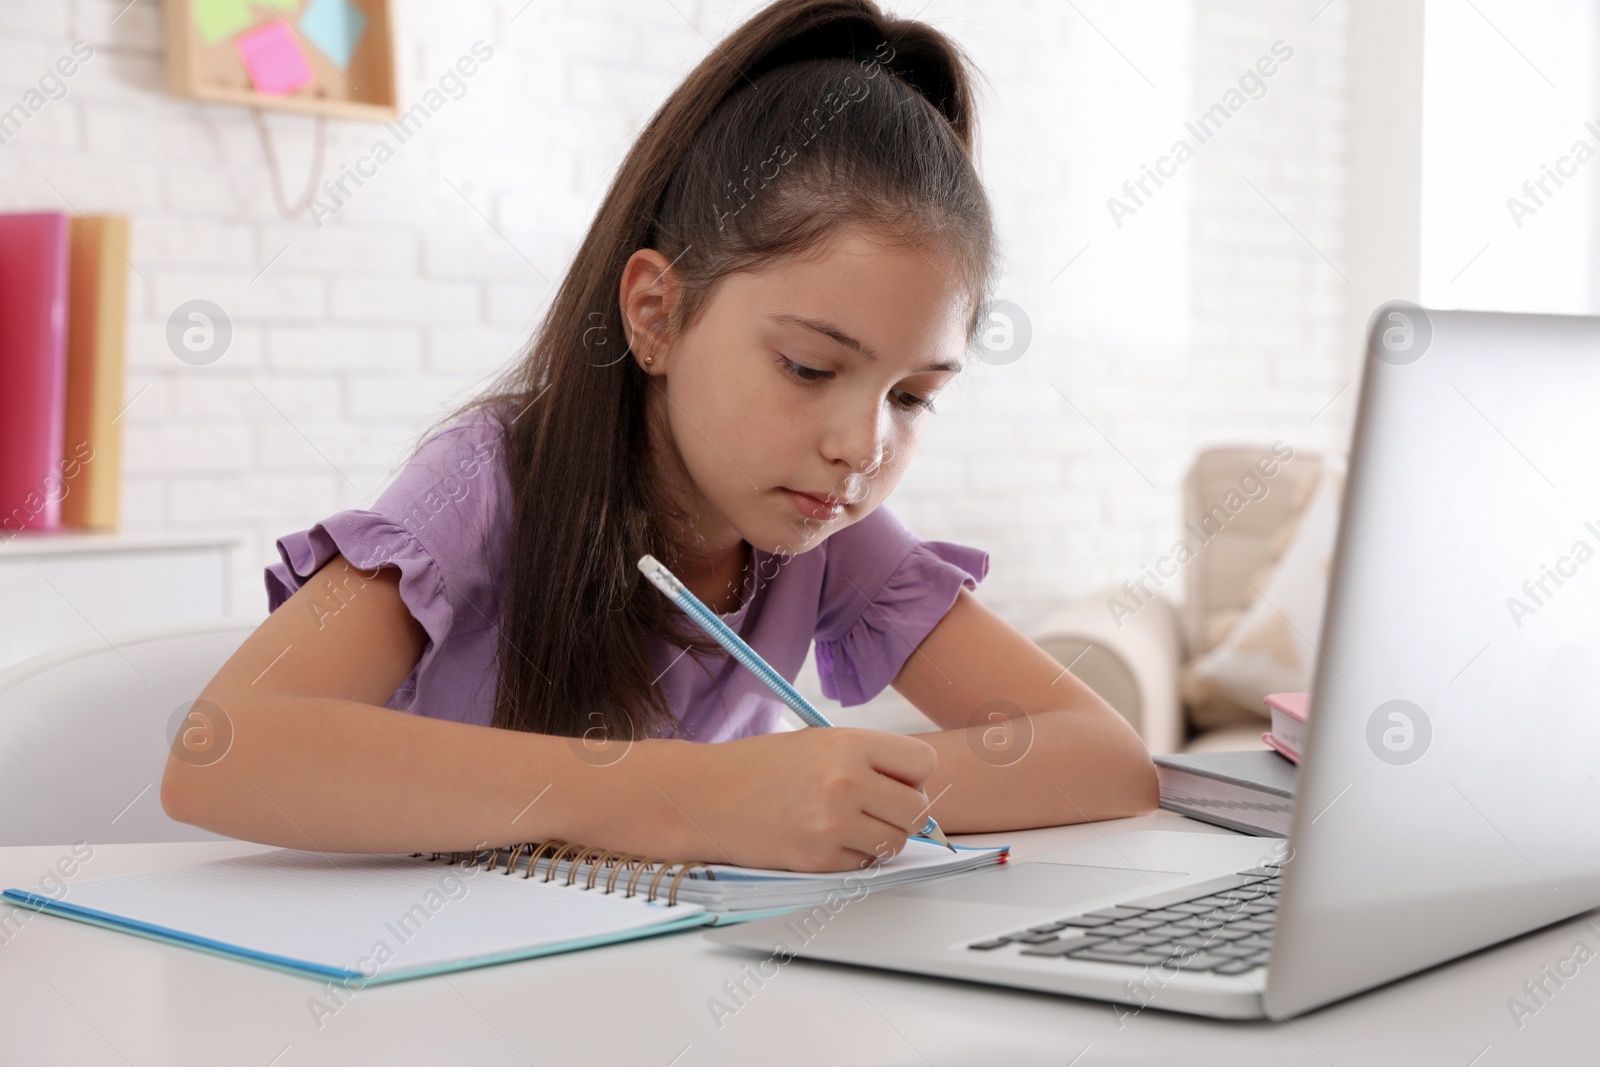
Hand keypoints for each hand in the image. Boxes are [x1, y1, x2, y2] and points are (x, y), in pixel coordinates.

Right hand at [679, 728, 938, 872]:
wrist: (707, 796)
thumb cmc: (760, 767)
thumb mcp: (819, 742)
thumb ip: (868, 760)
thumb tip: (916, 788)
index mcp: (849, 744)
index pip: (924, 763)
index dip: (913, 776)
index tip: (895, 781)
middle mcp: (845, 781)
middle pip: (917, 809)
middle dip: (901, 813)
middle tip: (873, 809)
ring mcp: (832, 823)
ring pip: (894, 843)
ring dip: (878, 839)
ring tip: (845, 824)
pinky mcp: (818, 859)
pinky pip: (862, 865)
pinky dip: (849, 858)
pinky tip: (821, 839)